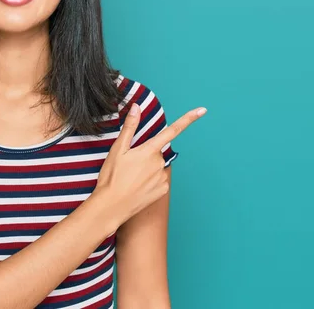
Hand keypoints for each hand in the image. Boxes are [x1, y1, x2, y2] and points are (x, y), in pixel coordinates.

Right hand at [93, 103, 206, 229]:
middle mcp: (160, 163)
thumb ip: (130, 127)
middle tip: (128, 165)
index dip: (188, 119)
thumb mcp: (117, 150)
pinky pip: (159, 179)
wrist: (111, 206)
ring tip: (130, 178)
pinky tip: (138, 186)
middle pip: (157, 151)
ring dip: (147, 168)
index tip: (202, 110)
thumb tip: (136, 107)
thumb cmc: (112, 177)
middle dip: (146, 154)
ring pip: (157, 166)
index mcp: (149, 151)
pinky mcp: (163, 190)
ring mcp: (162, 178)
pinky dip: (150, 180)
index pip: (172, 131)